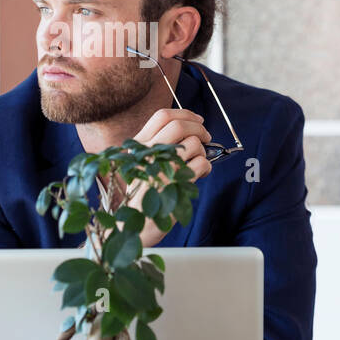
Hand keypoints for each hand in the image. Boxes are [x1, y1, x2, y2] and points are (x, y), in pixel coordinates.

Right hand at [126, 108, 212, 247]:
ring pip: (194, 145)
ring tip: (197, 164)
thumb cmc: (141, 195)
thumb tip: (187, 130)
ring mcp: (161, 168)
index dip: (185, 114)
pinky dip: (206, 168)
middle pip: (179, 125)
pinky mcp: (175, 184)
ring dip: (203, 153)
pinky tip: (199, 175)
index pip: (162, 116)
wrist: (134, 226)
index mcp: (138, 146)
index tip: (197, 120)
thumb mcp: (140, 165)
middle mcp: (147, 153)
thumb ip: (156, 147)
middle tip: (206, 137)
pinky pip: (201, 164)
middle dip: (199, 129)